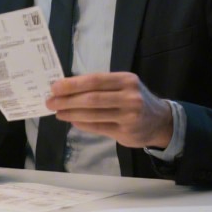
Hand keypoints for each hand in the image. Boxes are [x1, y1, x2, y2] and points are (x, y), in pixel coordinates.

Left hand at [45, 72, 172, 148]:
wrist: (160, 121)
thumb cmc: (135, 100)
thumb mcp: (123, 86)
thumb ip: (100, 87)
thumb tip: (67, 90)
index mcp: (126, 80)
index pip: (94, 80)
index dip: (73, 84)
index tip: (54, 87)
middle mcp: (129, 96)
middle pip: (92, 98)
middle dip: (67, 100)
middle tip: (50, 102)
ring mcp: (129, 115)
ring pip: (93, 114)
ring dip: (71, 113)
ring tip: (58, 112)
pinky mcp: (126, 132)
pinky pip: (98, 127)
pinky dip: (82, 124)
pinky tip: (72, 120)